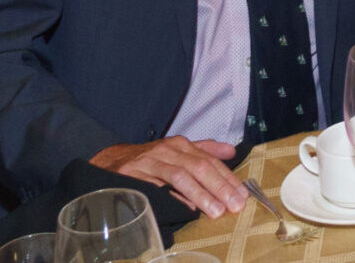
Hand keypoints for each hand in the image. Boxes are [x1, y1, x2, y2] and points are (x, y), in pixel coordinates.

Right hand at [88, 136, 244, 217]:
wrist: (112, 160)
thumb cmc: (150, 158)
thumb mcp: (177, 150)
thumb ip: (205, 150)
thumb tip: (231, 152)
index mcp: (181, 144)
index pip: (210, 161)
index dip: (228, 178)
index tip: (242, 194)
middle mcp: (168, 150)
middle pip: (199, 167)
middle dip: (219, 187)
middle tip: (234, 204)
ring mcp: (151, 162)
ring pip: (181, 176)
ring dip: (200, 195)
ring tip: (216, 210)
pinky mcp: (134, 175)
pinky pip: (158, 187)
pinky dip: (173, 197)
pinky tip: (187, 208)